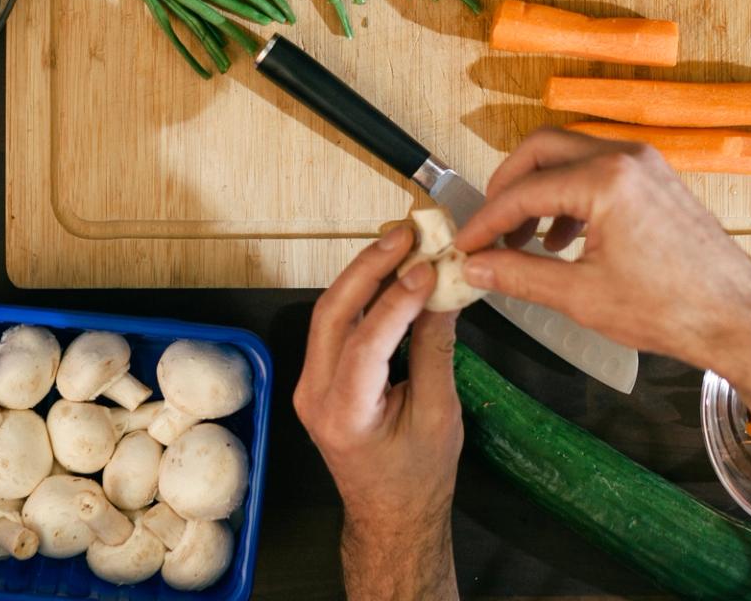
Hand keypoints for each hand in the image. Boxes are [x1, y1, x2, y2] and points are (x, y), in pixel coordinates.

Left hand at [294, 224, 460, 600]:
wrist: (391, 517)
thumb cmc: (418, 479)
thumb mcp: (439, 416)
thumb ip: (434, 351)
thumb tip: (440, 291)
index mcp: (344, 415)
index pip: (365, 343)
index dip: (396, 300)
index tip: (427, 267)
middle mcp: (314, 396)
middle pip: (333, 313)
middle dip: (369, 267)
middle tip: (406, 233)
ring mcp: (310, 385)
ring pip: (330, 313)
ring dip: (365, 274)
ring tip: (402, 243)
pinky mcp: (319, 378)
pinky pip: (336, 325)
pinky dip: (363, 295)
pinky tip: (390, 274)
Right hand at [454, 130, 750, 379]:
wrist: (736, 318)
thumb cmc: (672, 308)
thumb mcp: (582, 296)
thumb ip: (520, 275)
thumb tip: (478, 266)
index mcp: (605, 180)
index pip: (523, 191)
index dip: (486, 219)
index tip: (465, 243)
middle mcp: (625, 158)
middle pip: (541, 149)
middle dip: (507, 187)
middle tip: (488, 226)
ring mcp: (644, 164)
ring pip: (570, 156)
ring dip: (538, 190)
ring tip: (523, 241)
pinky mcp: (655, 178)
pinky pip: (597, 169)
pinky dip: (569, 194)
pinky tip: (562, 240)